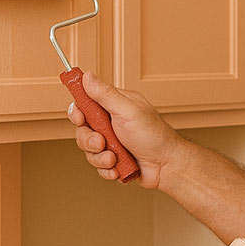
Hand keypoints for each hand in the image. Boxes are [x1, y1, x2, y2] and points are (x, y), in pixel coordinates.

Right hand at [68, 72, 180, 188]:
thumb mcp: (128, 110)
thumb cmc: (153, 135)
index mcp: (114, 106)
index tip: (80, 118)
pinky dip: (106, 169)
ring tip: (114, 158)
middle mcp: (111, 123)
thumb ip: (105, 94)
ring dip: (100, 157)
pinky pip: (97, 166)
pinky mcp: (113, 159)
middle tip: (101, 142)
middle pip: (82, 130)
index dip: (78, 112)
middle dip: (89, 140)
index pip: (85, 103)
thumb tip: (87, 76)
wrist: (166, 165)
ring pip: (88, 150)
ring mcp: (112, 142)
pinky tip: (118, 168)